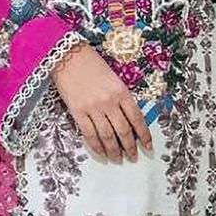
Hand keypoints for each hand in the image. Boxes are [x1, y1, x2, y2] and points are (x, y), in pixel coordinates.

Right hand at [51, 42, 152, 162]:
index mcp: (122, 92)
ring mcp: (93, 108)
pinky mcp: (77, 111)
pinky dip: (96, 146)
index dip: (144, 136)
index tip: (148, 147)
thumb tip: (127, 119)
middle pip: (123, 131)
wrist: (67, 56)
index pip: (137, 119)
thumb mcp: (113, 78)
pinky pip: (89, 134)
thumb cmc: (90, 64)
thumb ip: (120, 97)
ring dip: (114, 150)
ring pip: (107, 136)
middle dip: (130, 147)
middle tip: (133, 157)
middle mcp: (109, 102)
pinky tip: (101, 153)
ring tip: (117, 159)